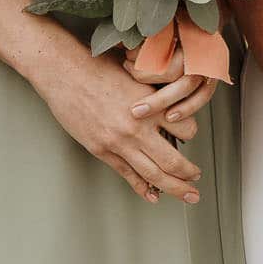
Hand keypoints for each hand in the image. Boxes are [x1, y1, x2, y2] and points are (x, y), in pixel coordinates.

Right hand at [36, 48, 204, 204]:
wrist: (66, 72)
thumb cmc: (99, 68)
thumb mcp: (137, 75)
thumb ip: (154, 95)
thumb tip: (170, 105)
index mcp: (152, 104)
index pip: (187, 128)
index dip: (192, 133)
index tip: (190, 136)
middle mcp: (139, 126)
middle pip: (174, 161)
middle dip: (189, 174)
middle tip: (196, 180)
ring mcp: (119, 142)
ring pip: (154, 174)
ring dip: (174, 187)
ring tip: (187, 194)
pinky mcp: (102, 150)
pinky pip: (128, 174)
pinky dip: (142, 188)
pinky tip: (153, 196)